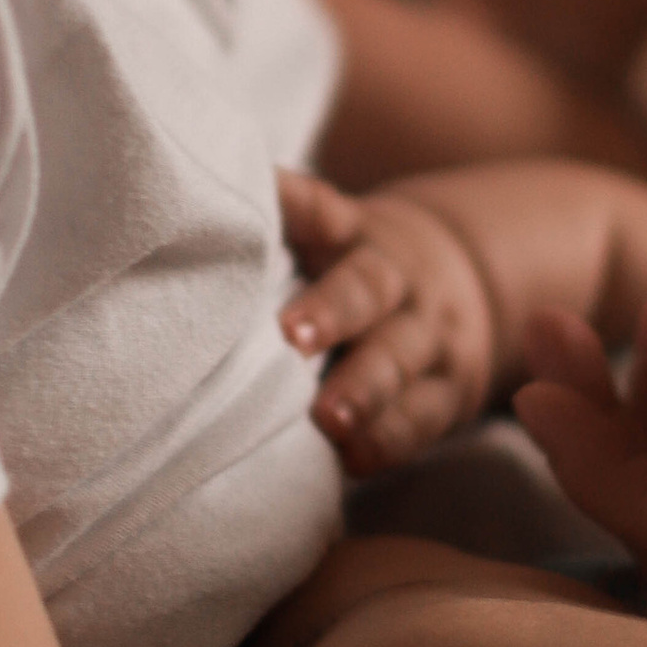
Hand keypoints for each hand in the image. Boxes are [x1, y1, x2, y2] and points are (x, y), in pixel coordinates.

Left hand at [277, 171, 498, 471]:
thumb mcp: (331, 226)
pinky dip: (389, 439)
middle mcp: (398, 279)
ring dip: (364, 390)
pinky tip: (355, 459)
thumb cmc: (354, 262)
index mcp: (355, 234)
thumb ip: (281, 215)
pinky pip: (422, 417)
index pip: (323, 212)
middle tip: (290, 338)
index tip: (262, 213)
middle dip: (332, 313)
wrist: (461, 280)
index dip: (295, 209)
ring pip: (399, 359)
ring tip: (328, 419)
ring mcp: (428, 337)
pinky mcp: (447, 393)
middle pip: (368, 289)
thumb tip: (185, 187)